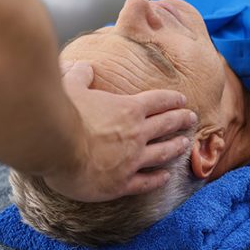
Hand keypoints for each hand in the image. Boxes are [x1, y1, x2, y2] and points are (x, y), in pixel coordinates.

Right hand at [43, 60, 196, 201]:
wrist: (57, 148)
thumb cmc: (64, 116)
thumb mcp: (70, 86)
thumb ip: (80, 75)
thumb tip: (83, 66)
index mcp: (128, 109)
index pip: (158, 101)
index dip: (172, 99)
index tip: (182, 99)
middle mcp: (137, 134)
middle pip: (167, 124)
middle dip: (182, 119)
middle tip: (192, 118)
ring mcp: (132, 160)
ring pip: (163, 153)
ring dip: (176, 147)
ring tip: (185, 144)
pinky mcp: (122, 183)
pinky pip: (146, 182)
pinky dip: (158, 179)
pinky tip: (165, 177)